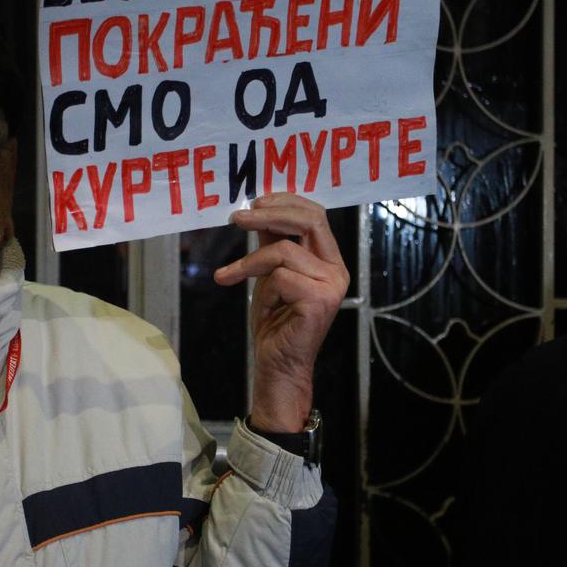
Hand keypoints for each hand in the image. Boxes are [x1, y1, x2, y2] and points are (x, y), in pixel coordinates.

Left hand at [214, 195, 348, 432]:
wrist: (278, 364)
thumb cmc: (275, 322)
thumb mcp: (270, 274)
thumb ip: (272, 243)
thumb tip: (258, 210)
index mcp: (330, 260)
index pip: (315, 214)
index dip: (285, 201)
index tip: (255, 201)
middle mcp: (337, 270)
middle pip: (308, 220)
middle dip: (269, 214)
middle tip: (236, 217)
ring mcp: (331, 285)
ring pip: (283, 250)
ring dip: (250, 263)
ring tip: (230, 276)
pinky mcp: (318, 300)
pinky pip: (279, 277)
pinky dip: (262, 291)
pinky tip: (262, 308)